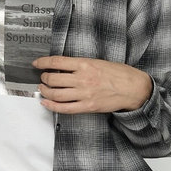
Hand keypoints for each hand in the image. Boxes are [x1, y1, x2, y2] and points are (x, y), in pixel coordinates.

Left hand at [32, 55, 152, 113]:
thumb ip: (81, 64)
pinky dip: (52, 106)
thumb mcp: (98, 62)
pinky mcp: (87, 107)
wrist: (133, 88)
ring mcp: (84, 94)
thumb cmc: (119, 74)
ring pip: (56, 94)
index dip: (43, 62)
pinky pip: (64, 108)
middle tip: (43, 78)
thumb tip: (64, 67)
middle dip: (44, 78)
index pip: (57, 62)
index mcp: (85, 64)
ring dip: (45, 91)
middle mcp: (82, 79)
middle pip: (53, 79)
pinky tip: (46, 103)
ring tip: (43, 89)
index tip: (37, 63)